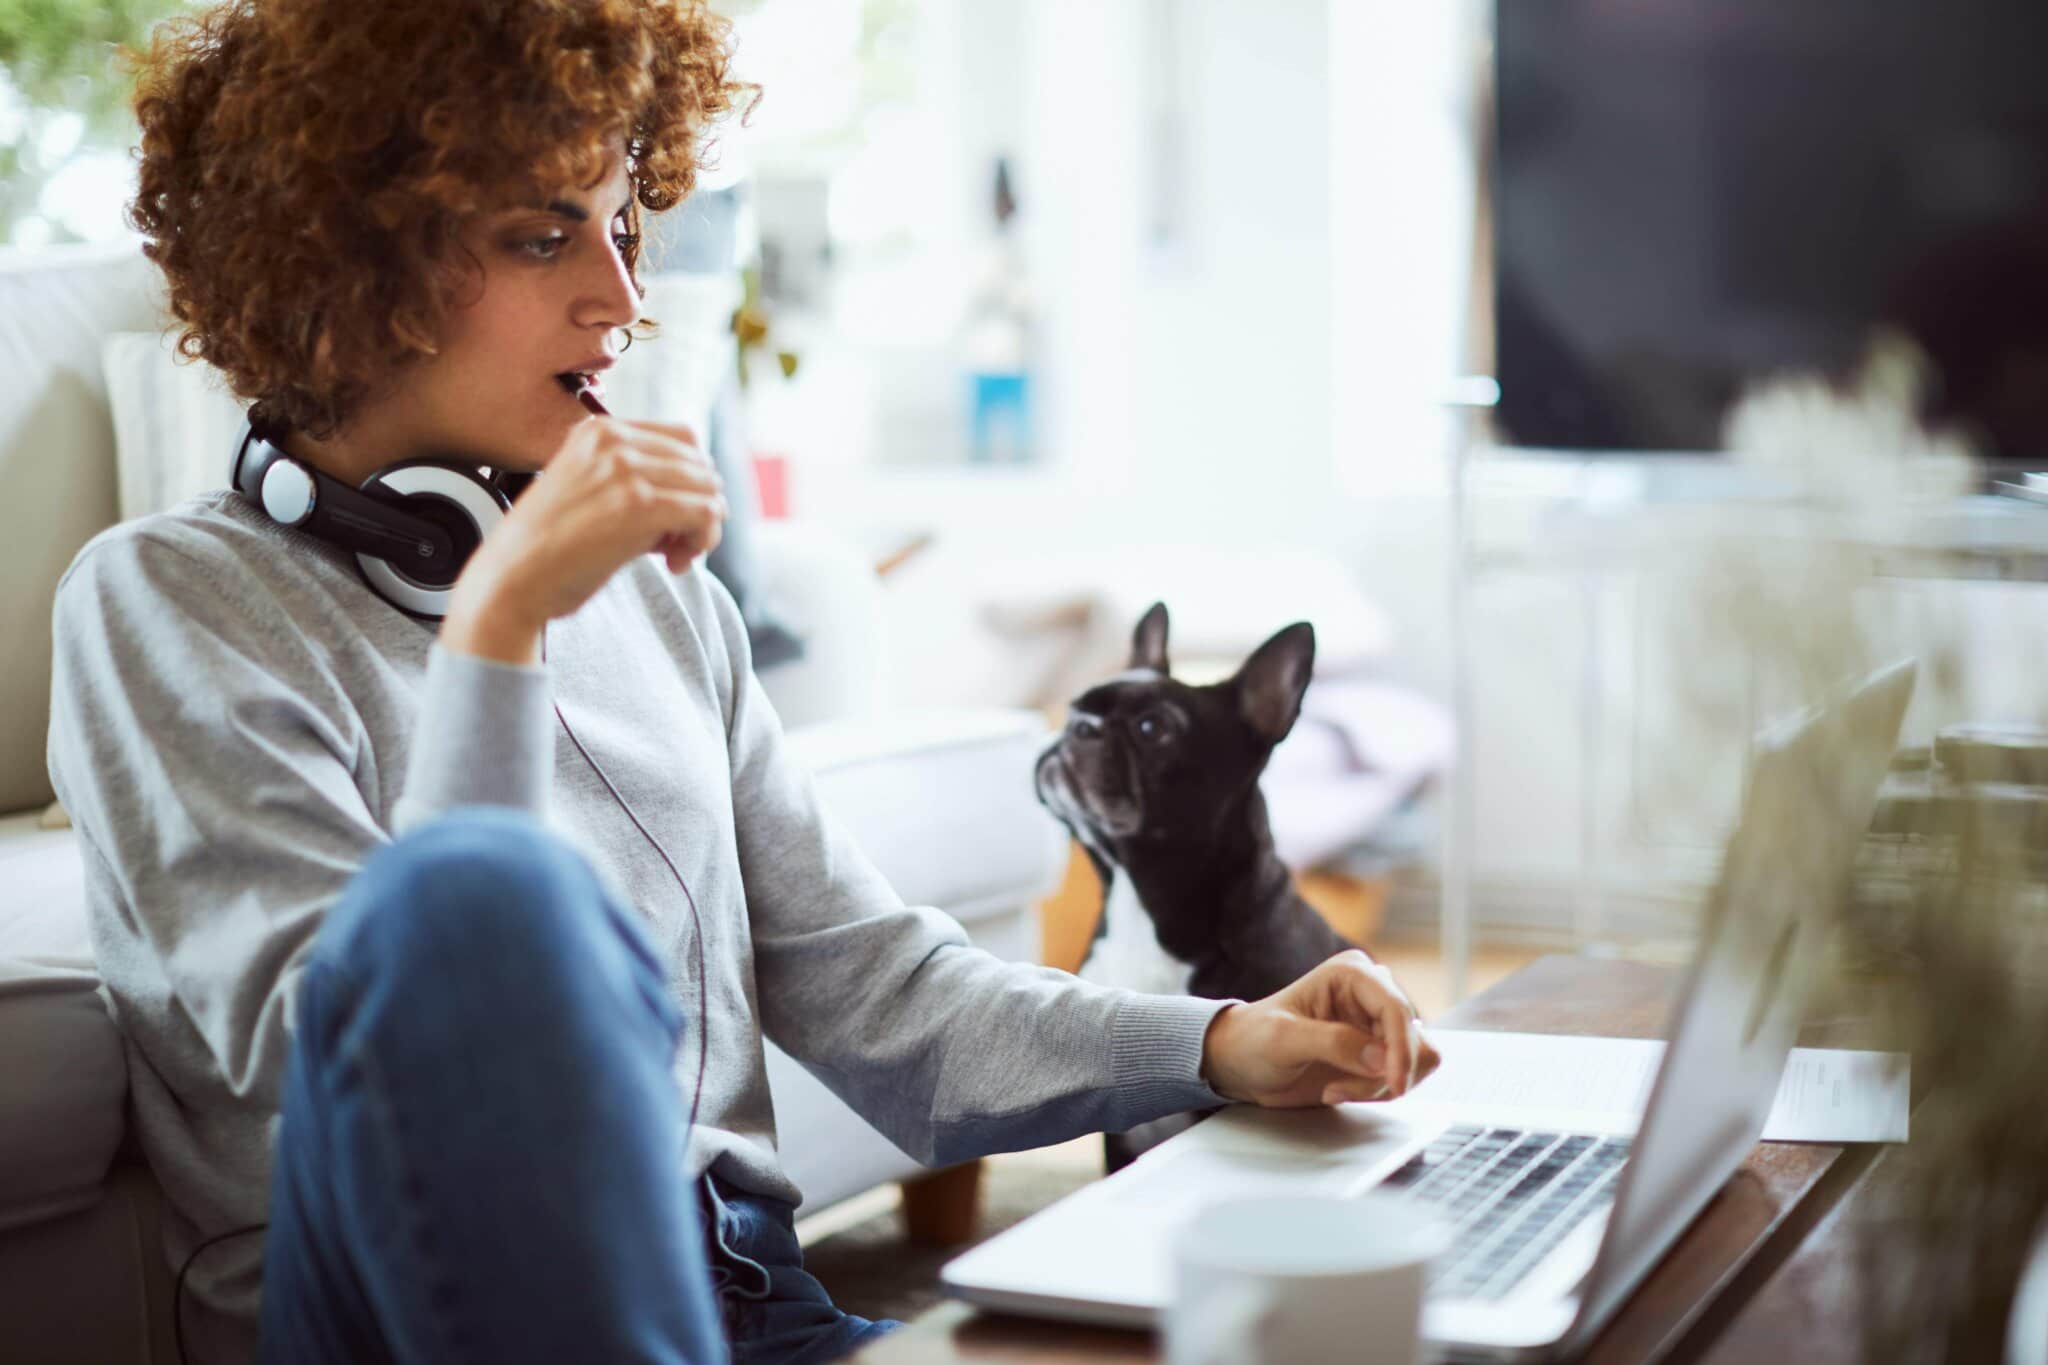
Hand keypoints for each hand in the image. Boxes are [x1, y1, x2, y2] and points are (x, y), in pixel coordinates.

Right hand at [442, 418, 724, 662]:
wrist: (511, 579)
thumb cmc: (551, 549)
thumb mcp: (590, 492)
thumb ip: (636, 482)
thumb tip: (707, 497)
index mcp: (599, 430)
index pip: (683, 439)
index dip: (693, 480)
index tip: (675, 518)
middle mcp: (613, 440)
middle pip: (701, 464)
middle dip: (700, 506)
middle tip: (677, 547)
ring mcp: (626, 469)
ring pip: (710, 489)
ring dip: (703, 529)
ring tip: (675, 557)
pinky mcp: (639, 504)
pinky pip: (706, 512)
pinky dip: (702, 540)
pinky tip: (676, 564)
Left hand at [1198, 950, 1440, 1106]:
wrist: (1242, 1063)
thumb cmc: (1254, 1040)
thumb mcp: (1283, 1039)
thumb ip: (1333, 1043)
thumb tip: (1381, 1058)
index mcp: (1352, 974)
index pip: (1397, 1010)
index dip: (1401, 1050)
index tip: (1393, 1084)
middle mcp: (1372, 994)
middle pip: (1414, 1039)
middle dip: (1382, 1074)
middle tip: (1340, 1089)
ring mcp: (1378, 1024)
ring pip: (1417, 1060)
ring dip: (1381, 1086)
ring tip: (1337, 1089)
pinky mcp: (1380, 1052)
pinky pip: (1405, 1076)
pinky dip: (1378, 1092)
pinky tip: (1341, 1090)